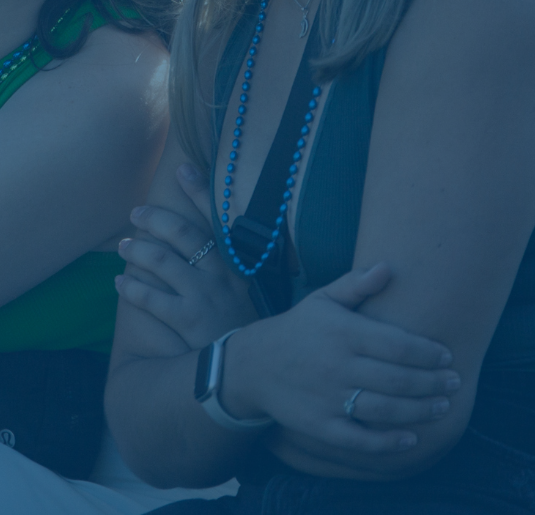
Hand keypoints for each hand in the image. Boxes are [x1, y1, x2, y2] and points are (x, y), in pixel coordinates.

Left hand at [115, 170, 256, 349]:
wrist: (245, 371)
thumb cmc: (240, 325)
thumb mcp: (244, 291)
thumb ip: (228, 263)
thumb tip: (206, 237)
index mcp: (235, 263)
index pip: (216, 219)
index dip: (199, 191)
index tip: (181, 168)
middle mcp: (220, 274)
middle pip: (181, 233)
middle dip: (154, 218)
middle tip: (136, 213)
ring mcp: (203, 296)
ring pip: (160, 260)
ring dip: (136, 250)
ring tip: (123, 247)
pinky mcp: (187, 319)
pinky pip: (150, 296)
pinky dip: (130, 287)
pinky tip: (120, 283)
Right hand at [222, 264, 460, 454]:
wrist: (253, 364)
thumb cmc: (297, 329)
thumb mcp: (322, 300)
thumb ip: (356, 284)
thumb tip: (388, 267)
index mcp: (341, 332)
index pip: (397, 344)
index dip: (428, 352)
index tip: (447, 356)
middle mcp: (336, 364)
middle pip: (398, 379)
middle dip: (433, 383)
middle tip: (454, 383)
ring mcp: (328, 397)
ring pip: (387, 409)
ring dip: (421, 411)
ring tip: (441, 407)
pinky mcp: (321, 425)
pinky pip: (362, 438)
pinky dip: (390, 441)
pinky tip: (411, 437)